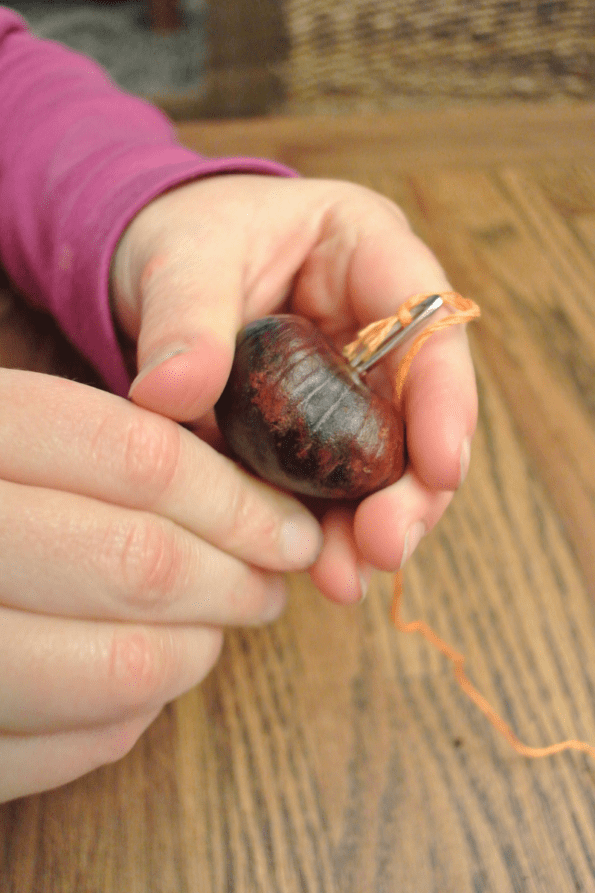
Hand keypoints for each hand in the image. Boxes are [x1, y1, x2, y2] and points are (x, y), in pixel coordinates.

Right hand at [0, 368, 321, 800]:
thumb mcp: (16, 434)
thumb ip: (117, 448)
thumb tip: (258, 508)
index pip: (139, 458)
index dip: (236, 502)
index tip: (291, 530)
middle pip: (140, 563)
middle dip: (234, 582)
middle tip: (266, 587)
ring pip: (119, 668)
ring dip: (192, 655)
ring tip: (206, 635)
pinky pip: (69, 750)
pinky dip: (128, 718)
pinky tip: (134, 681)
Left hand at [112, 175, 476, 602]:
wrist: (159, 268)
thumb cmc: (188, 237)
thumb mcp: (181, 259)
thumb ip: (183, 319)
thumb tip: (167, 396)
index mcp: (368, 253)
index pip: (431, 321)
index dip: (445, 398)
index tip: (440, 468)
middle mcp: (378, 328)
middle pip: (422, 411)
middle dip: (413, 487)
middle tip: (386, 546)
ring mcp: (354, 385)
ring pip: (387, 463)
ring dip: (373, 525)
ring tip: (345, 577)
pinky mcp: (320, 432)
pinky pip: (336, 485)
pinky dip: (329, 530)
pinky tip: (318, 570)